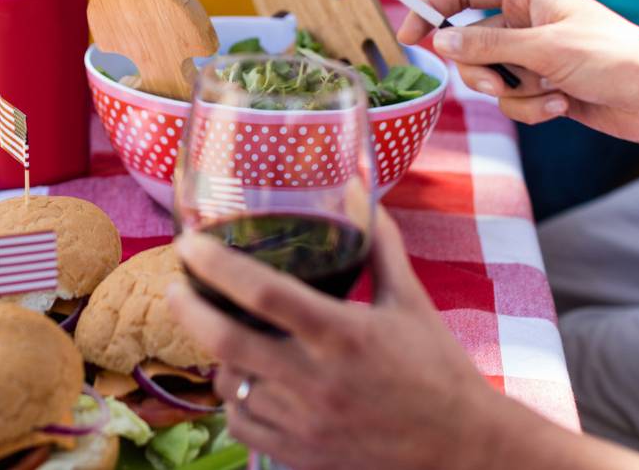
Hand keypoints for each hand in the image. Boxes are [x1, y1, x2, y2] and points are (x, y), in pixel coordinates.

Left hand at [169, 212, 516, 469]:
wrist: (464, 450)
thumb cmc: (438, 370)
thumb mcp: (411, 302)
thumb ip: (381, 249)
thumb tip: (363, 195)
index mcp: (344, 334)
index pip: (264, 293)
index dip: (217, 265)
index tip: (189, 243)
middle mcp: (318, 380)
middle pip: (225, 340)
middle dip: (186, 308)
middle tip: (174, 285)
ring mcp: (305, 423)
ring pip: (229, 383)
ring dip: (217, 354)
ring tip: (222, 331)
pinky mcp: (301, 455)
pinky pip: (241, 424)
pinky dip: (234, 397)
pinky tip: (245, 378)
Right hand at [397, 0, 638, 144]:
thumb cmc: (611, 57)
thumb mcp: (542, 48)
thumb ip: (486, 43)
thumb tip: (438, 40)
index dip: (433, 9)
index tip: (410, 37)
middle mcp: (527, 21)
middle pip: (470, 42)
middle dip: (480, 70)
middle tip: (497, 83)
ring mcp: (535, 57)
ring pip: (491, 78)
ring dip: (513, 95)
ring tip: (547, 96)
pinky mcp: (545, 87)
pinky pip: (514, 101)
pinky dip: (532, 109)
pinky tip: (563, 107)